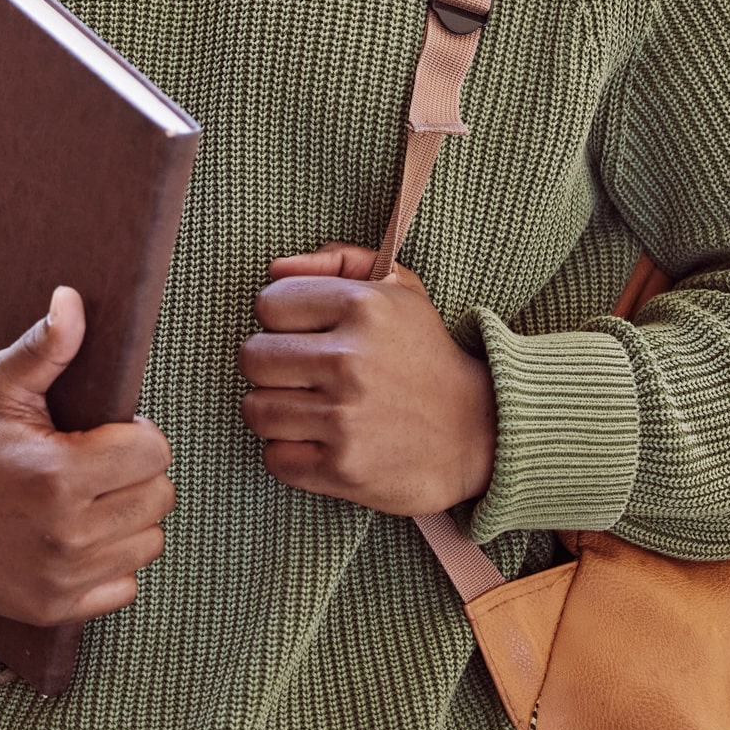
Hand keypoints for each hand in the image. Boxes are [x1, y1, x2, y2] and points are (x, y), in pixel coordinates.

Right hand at [0, 287, 174, 627]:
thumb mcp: (2, 384)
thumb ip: (47, 344)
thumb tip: (73, 297)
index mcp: (58, 475)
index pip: (154, 453)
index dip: (137, 433)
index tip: (106, 431)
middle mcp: (65, 535)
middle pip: (159, 497)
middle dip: (137, 472)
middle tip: (98, 461)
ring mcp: (61, 579)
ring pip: (149, 541)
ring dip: (130, 517)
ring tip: (90, 496)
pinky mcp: (55, 608)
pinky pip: (126, 586)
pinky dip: (113, 562)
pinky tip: (80, 534)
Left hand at [237, 243, 496, 515]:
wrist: (477, 432)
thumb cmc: (424, 353)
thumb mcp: (398, 287)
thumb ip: (338, 260)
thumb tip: (275, 269)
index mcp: (361, 305)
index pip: (269, 304)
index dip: (280, 318)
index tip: (304, 333)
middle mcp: (350, 360)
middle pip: (252, 357)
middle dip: (270, 365)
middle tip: (300, 373)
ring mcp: (345, 418)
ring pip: (256, 409)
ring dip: (276, 410)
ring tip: (308, 407)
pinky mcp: (343, 468)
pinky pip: (275, 457)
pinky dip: (289, 452)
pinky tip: (318, 441)